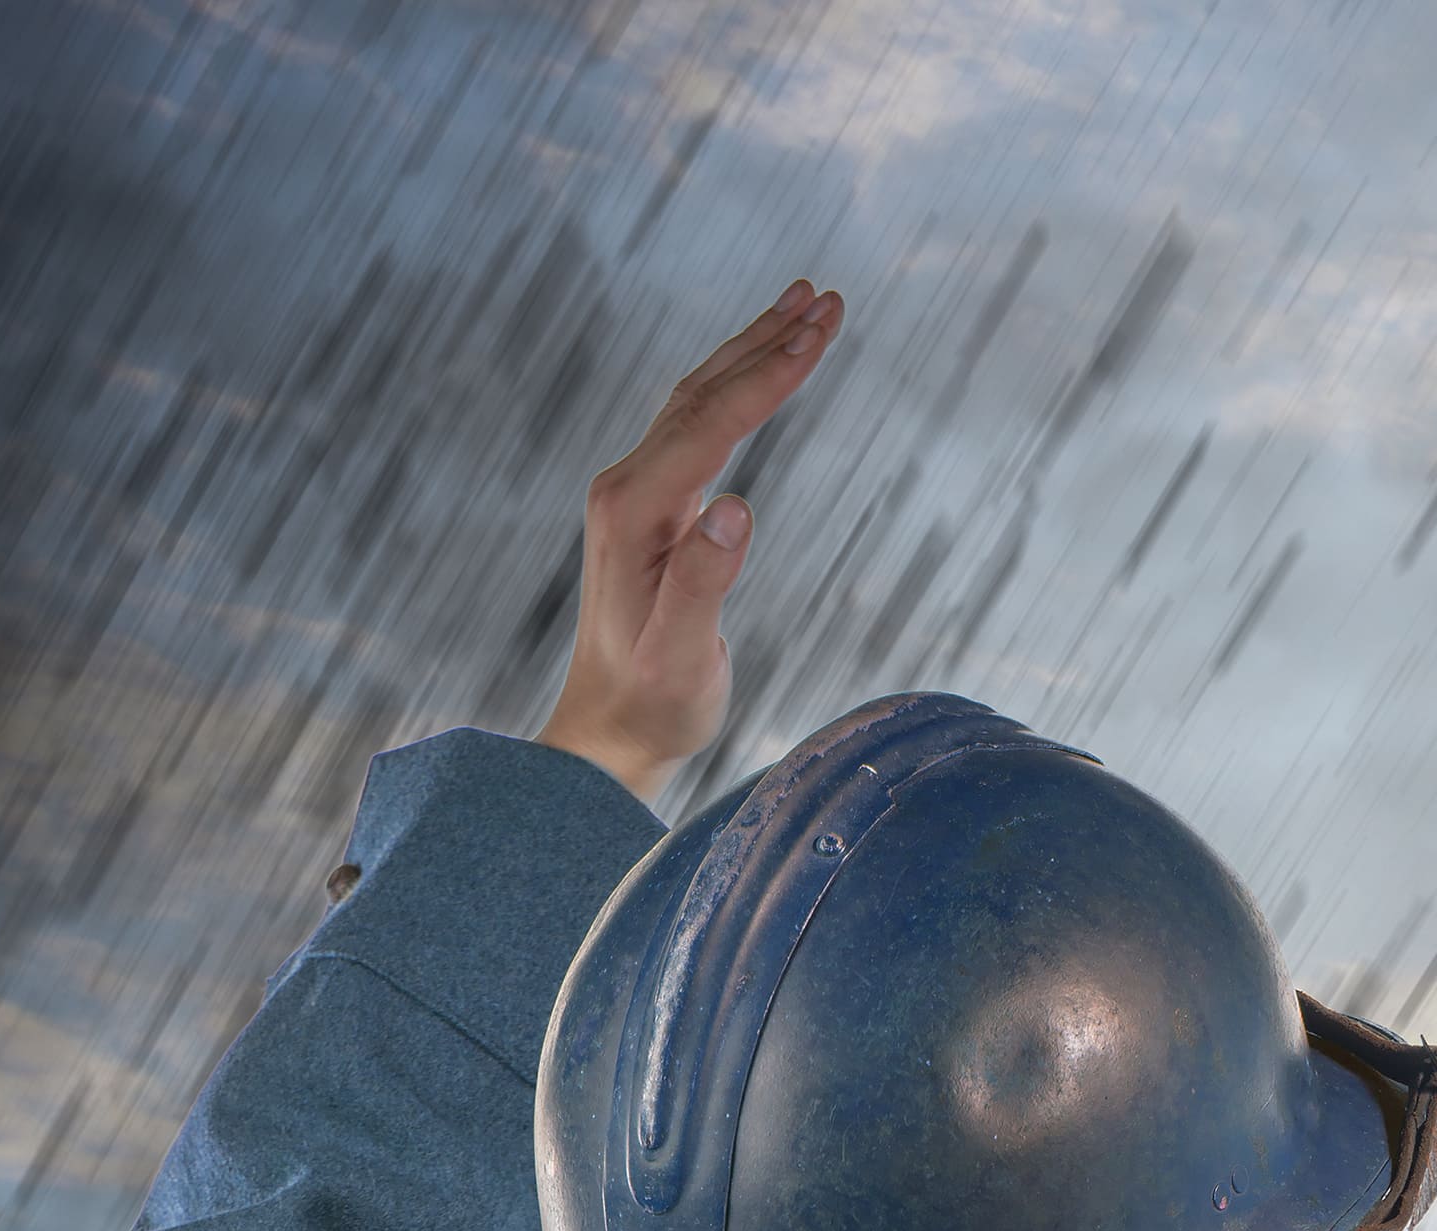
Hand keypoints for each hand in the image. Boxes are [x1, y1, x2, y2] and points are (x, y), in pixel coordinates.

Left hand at [542, 280, 837, 800]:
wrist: (609, 729)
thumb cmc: (653, 700)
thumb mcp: (682, 654)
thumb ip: (704, 581)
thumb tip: (737, 506)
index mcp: (636, 509)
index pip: (713, 422)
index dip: (770, 376)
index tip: (822, 333)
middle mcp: (629, 486)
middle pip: (704, 391)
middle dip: (768, 341)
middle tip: (827, 296)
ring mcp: (637, 491)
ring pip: (699, 399)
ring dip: (753, 350)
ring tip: (803, 307)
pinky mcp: (653, 506)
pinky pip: (699, 426)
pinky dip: (738, 387)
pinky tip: (761, 371)